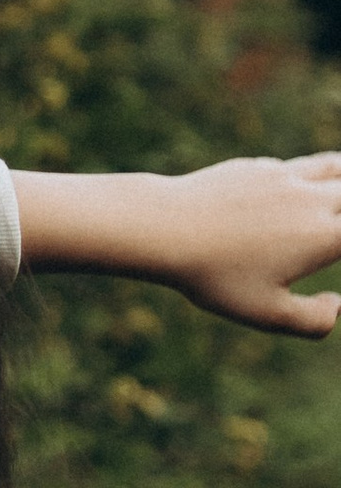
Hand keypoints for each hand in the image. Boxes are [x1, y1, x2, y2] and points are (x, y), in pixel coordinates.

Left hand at [156, 152, 340, 335]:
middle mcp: (314, 200)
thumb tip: (338, 307)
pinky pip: (300, 167)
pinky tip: (308, 184)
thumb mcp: (265, 314)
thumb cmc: (214, 276)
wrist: (163, 227)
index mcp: (325, 237)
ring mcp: (286, 177)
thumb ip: (312, 320)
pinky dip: (316, 174)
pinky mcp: (259, 167)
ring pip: (337, 168)